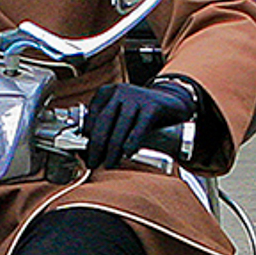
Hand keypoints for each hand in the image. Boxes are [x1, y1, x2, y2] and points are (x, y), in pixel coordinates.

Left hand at [82, 79, 197, 169]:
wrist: (170, 102)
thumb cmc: (139, 113)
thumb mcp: (118, 113)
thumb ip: (104, 126)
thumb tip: (87, 150)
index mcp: (106, 92)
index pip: (92, 117)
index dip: (87, 138)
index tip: (85, 155)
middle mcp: (120, 91)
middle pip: (103, 122)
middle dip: (96, 146)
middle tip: (93, 163)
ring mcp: (137, 96)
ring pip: (120, 127)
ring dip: (112, 149)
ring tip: (109, 163)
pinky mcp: (152, 105)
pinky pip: (139, 128)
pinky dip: (132, 143)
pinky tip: (128, 153)